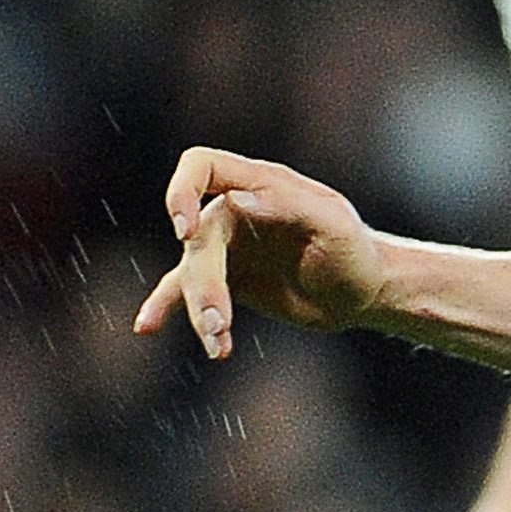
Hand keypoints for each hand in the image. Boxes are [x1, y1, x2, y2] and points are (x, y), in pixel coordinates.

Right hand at [132, 149, 393, 359]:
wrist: (365, 292)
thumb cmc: (355, 251)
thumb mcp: (332, 225)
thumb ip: (287, 206)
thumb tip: (234, 202)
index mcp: (258, 184)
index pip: (201, 166)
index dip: (181, 190)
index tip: (184, 231)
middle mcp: (234, 211)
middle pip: (197, 240)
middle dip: (203, 284)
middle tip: (219, 324)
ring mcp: (227, 247)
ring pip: (192, 273)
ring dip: (200, 310)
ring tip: (218, 345)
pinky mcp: (227, 281)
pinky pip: (185, 290)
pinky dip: (166, 306)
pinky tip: (146, 326)